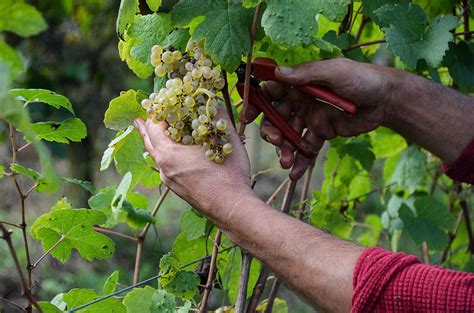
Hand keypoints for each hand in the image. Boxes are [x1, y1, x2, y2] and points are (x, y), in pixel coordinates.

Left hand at [134, 110, 251, 218]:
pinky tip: (178, 148)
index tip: (162, 99)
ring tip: (162, 126)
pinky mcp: (176, 188)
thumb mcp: (226, 141)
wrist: (231, 209)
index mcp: (169, 154)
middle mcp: (163, 167)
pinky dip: (168, 151)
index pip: (152, 125)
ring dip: (160, 138)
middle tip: (152, 109)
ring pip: (157, 153)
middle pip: (149, 139)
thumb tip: (213, 100)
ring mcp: (168, 180)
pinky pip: (166, 164)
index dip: (157, 109)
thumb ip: (218, 117)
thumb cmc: (229, 176)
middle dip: (151, 123)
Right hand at [242, 58, 402, 179]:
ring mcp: (310, 117)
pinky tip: (294, 173)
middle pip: (276, 117)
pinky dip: (300, 160)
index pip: (272, 91)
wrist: (386, 101)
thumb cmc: (362, 78)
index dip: (257, 102)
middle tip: (275, 142)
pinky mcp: (321, 132)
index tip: (248, 116)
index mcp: (301, 82)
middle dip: (271, 131)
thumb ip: (307, 74)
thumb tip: (278, 73)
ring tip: (286, 162)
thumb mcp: (334, 72)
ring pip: (289, 135)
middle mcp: (301, 100)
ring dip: (284, 149)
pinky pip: (306, 148)